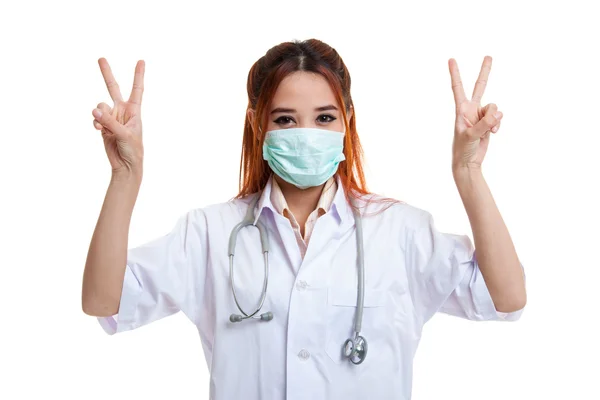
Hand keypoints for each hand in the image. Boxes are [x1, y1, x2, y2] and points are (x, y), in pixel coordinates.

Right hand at [92, 58, 144, 174]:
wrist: (125, 164)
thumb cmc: (133, 149)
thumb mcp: (124, 134)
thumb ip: (109, 122)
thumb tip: (95, 110)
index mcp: (134, 111)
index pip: (137, 89)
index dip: (138, 75)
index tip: (141, 61)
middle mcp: (122, 111)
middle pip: (113, 88)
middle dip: (107, 74)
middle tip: (101, 58)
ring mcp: (112, 118)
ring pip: (100, 107)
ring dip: (100, 114)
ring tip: (103, 126)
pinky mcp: (103, 125)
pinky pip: (95, 118)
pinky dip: (96, 122)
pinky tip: (98, 129)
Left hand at [448, 56, 502, 170]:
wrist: (468, 161)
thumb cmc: (463, 149)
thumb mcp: (471, 136)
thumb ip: (484, 124)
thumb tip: (498, 112)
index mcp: (461, 110)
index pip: (458, 88)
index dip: (455, 74)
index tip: (451, 59)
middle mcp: (471, 109)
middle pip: (480, 86)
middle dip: (485, 71)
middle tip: (489, 56)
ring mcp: (481, 115)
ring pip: (494, 107)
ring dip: (494, 118)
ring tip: (489, 131)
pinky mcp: (489, 122)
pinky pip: (499, 116)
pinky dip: (498, 124)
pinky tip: (493, 133)